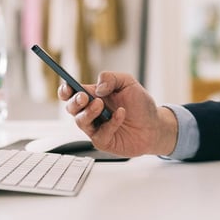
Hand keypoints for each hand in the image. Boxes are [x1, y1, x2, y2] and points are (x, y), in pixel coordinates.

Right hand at [59, 71, 177, 157]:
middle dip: (74, 102)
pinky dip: (110, 123)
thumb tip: (97, 87)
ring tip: (102, 105)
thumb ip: (111, 78)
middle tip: (85, 97)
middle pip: (71, 108)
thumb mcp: (128, 83)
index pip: (72, 93)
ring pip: (80, 121)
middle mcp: (91, 112)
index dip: (65, 90)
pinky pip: (99, 134)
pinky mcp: (103, 141)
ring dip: (89, 112)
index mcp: (93, 96)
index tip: (68, 87)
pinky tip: (121, 115)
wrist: (154, 126)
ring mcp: (96, 128)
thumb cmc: (140, 104)